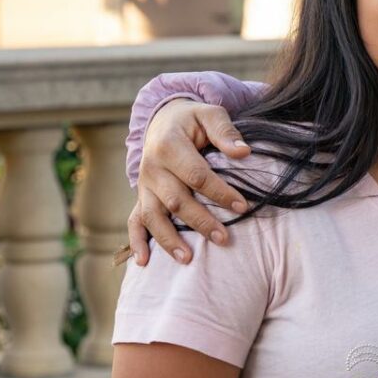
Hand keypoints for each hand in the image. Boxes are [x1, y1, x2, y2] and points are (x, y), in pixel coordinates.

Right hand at [127, 99, 250, 266]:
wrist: (164, 121)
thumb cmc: (193, 121)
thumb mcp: (210, 114)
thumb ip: (225, 131)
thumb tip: (243, 152)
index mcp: (169, 145)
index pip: (197, 175)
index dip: (220, 192)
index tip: (243, 206)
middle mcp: (152, 168)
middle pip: (176, 200)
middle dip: (200, 221)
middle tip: (224, 239)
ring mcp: (144, 185)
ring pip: (153, 216)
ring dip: (169, 239)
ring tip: (189, 259)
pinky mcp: (141, 197)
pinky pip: (134, 221)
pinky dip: (136, 242)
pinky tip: (143, 263)